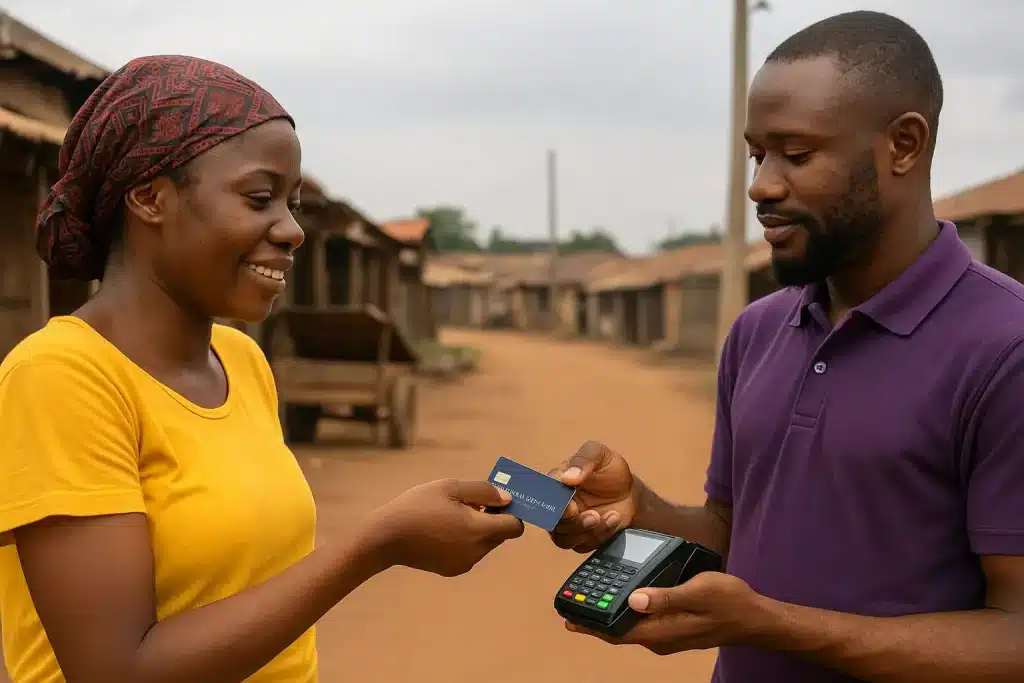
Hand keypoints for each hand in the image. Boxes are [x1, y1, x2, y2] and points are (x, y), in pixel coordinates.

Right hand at [371, 479, 524, 576]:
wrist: (386, 537)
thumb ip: (483, 492)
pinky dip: (465, 541)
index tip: (499, 501)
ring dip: (478, 530)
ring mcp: (464, 563)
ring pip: (485, 544)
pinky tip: (443, 530)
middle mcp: (476, 551)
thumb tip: (508, 500)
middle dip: (493, 519)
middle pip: (500, 535)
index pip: (515, 527)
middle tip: (472, 503)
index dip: (512, 512)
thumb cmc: (418, 506)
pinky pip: (470, 553)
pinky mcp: (452, 570)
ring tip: (453, 515)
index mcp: (478, 530)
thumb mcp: (451, 488)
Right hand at [548, 441, 641, 552]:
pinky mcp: (581, 537)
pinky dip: (600, 535)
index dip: (553, 502)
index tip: (570, 505)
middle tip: (591, 515)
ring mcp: (568, 523)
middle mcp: (558, 505)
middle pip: (551, 521)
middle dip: (569, 522)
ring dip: (584, 530)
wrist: (630, 493)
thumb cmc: (611, 471)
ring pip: (563, 538)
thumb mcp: (600, 455)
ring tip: (604, 517)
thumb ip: (584, 460)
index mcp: (557, 482)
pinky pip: (582, 545)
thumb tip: (567, 477)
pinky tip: (613, 518)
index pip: (545, 493)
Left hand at [565, 571, 765, 654]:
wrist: (755, 618)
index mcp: (663, 631)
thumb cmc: (730, 602)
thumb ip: (666, 596)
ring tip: (594, 600)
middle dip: (596, 621)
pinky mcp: (675, 629)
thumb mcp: (698, 591)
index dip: (592, 627)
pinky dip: (630, 613)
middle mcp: (662, 639)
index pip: (618, 633)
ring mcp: (669, 636)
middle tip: (574, 606)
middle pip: (621, 632)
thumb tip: (634, 600)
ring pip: (633, 628)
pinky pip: (645, 624)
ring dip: (613, 615)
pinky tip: (625, 599)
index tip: (570, 619)